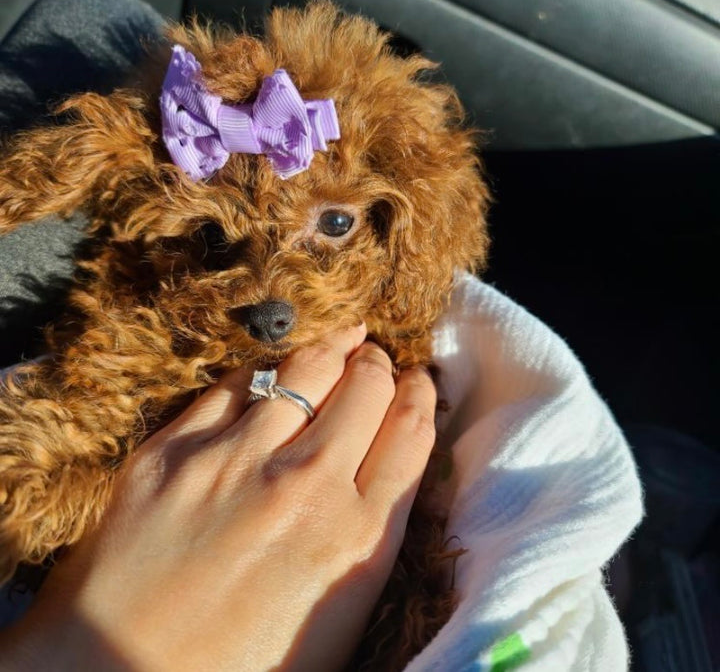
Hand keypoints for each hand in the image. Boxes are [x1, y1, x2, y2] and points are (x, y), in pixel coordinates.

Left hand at [0, 324, 435, 670]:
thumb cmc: (243, 667)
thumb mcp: (337, 615)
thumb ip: (369, 535)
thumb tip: (382, 467)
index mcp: (358, 539)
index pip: (411, 432)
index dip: (421, 393)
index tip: (417, 380)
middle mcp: (306, 488)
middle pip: (367, 387)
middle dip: (378, 365)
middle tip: (374, 360)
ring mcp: (236, 461)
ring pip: (307, 368)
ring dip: (333, 349)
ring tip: (342, 340)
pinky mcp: (174, 449)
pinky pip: (238, 383)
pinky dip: (267, 370)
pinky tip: (275, 370)